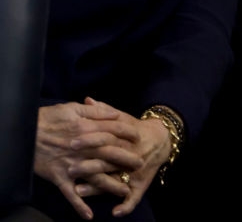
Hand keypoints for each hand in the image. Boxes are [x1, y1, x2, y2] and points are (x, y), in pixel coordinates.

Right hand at [34, 99, 142, 219]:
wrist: (23, 133)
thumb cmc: (48, 118)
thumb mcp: (73, 108)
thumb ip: (96, 112)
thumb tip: (115, 114)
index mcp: (87, 129)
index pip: (114, 131)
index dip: (128, 133)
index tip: (138, 136)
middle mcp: (83, 148)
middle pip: (110, 155)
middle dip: (127, 159)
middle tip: (140, 164)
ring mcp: (71, 164)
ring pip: (95, 177)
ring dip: (111, 186)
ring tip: (125, 191)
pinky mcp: (58, 177)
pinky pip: (70, 193)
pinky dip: (79, 205)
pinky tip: (88, 215)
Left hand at [69, 108, 170, 216]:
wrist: (163, 139)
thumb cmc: (136, 129)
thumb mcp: (124, 118)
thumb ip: (106, 111)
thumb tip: (88, 100)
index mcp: (125, 138)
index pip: (106, 138)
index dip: (90, 139)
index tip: (72, 141)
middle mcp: (130, 155)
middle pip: (108, 161)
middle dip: (89, 165)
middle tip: (70, 168)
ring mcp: (135, 171)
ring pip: (116, 180)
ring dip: (98, 188)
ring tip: (79, 190)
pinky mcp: (141, 183)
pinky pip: (134, 197)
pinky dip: (126, 205)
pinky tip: (115, 213)